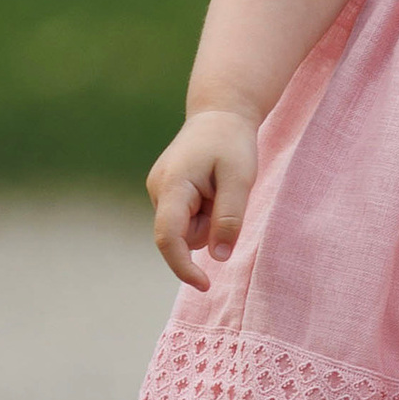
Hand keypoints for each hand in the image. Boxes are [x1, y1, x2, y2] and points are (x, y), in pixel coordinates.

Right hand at [148, 108, 259, 287]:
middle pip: (183, 236)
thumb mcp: (241, 179)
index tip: (204, 285)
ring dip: (208, 220)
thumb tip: (218, 257)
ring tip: (219, 187)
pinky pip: (186, 219)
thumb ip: (230, 218)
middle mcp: (157, 190)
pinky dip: (203, 212)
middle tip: (228, 195)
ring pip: (186, 230)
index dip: (183, 267)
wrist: (219, 114)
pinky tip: (210, 188)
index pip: (168, 238)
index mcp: (173, 185)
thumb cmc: (232, 143)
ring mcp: (158, 191)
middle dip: (209, 229)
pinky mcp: (165, 193)